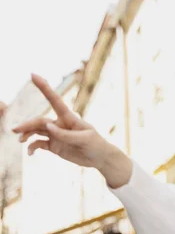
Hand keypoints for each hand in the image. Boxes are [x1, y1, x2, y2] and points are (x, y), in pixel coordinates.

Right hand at [12, 74, 131, 187]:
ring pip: (36, 131)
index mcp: (69, 118)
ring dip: (27, 134)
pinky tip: (30, 154)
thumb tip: (48, 126)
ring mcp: (56, 135)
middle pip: (39, 121)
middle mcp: (60, 124)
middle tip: (15, 131)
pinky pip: (39, 144)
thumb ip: (66, 134)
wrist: (100, 158)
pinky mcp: (55, 145)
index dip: (44, 87)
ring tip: (20, 140)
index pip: (55, 100)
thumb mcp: (85, 139)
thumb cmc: (96, 145)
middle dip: (27, 125)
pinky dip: (32, 147)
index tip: (33, 75)